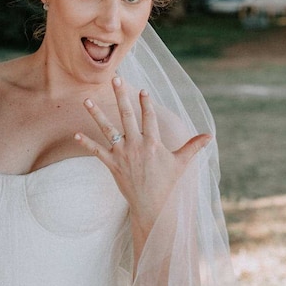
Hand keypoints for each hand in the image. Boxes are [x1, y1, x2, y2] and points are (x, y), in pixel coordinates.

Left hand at [74, 77, 211, 232]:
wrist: (153, 206)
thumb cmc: (168, 183)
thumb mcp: (182, 163)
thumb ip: (194, 146)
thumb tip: (210, 136)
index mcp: (153, 143)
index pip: (149, 118)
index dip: (146, 103)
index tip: (142, 90)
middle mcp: (136, 146)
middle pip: (127, 115)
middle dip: (120, 96)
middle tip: (115, 79)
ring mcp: (123, 155)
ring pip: (107, 129)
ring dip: (96, 114)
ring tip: (86, 100)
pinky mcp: (112, 165)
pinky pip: (97, 151)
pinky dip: (86, 143)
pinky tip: (75, 133)